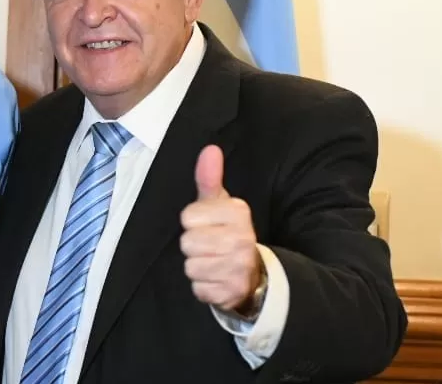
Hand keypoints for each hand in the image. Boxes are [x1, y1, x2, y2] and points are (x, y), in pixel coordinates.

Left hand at [179, 144, 262, 313]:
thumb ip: (210, 178)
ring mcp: (240, 268)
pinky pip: (198, 289)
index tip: (208, 225)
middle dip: (193, 246)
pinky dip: (203, 287)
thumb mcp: (219, 204)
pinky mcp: (233, 293)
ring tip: (213, 262)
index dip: (192, 222)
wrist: (253, 274)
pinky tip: (216, 279)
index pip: (188, 216)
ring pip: (191, 267)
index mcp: (238, 213)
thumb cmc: (227, 232)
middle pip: (187, 243)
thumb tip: (210, 149)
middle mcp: (243, 239)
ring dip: (197, 267)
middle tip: (210, 246)